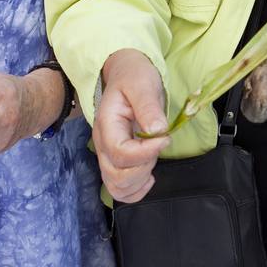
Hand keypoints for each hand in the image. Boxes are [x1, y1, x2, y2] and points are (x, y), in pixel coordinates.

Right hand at [92, 49, 170, 202]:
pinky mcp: (116, 161)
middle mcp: (102, 144)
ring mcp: (107, 155)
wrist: (126, 75)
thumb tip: (157, 131)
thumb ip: (148, 107)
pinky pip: (120, 189)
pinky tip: (149, 176)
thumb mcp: (143, 84)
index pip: (120, 153)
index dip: (145, 153)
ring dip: (140, 181)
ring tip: (153, 159)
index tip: (164, 139)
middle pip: (116, 176)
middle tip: (158, 145)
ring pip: (116, 187)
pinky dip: (136, 190)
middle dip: (144, 167)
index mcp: (107, 124)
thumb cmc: (134, 77)